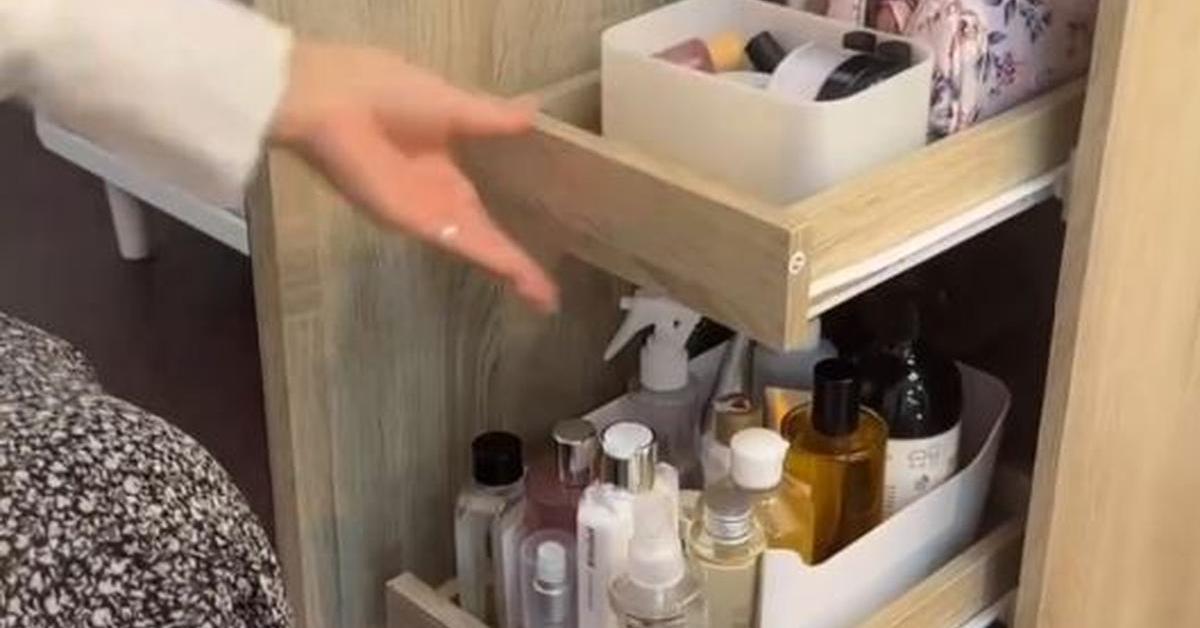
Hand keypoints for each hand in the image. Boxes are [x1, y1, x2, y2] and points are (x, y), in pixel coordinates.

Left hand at [269, 40, 558, 312]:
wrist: (334, 100)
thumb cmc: (383, 92)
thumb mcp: (451, 103)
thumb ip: (490, 118)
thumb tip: (533, 112)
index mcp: (444, 168)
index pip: (485, 208)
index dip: (511, 224)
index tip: (536, 240)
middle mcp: (436, 197)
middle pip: (485, 237)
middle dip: (516, 265)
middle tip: (548, 295)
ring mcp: (427, 213)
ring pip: (479, 247)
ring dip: (512, 271)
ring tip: (544, 297)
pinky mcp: (416, 221)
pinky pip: (463, 242)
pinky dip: (494, 258)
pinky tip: (520, 275)